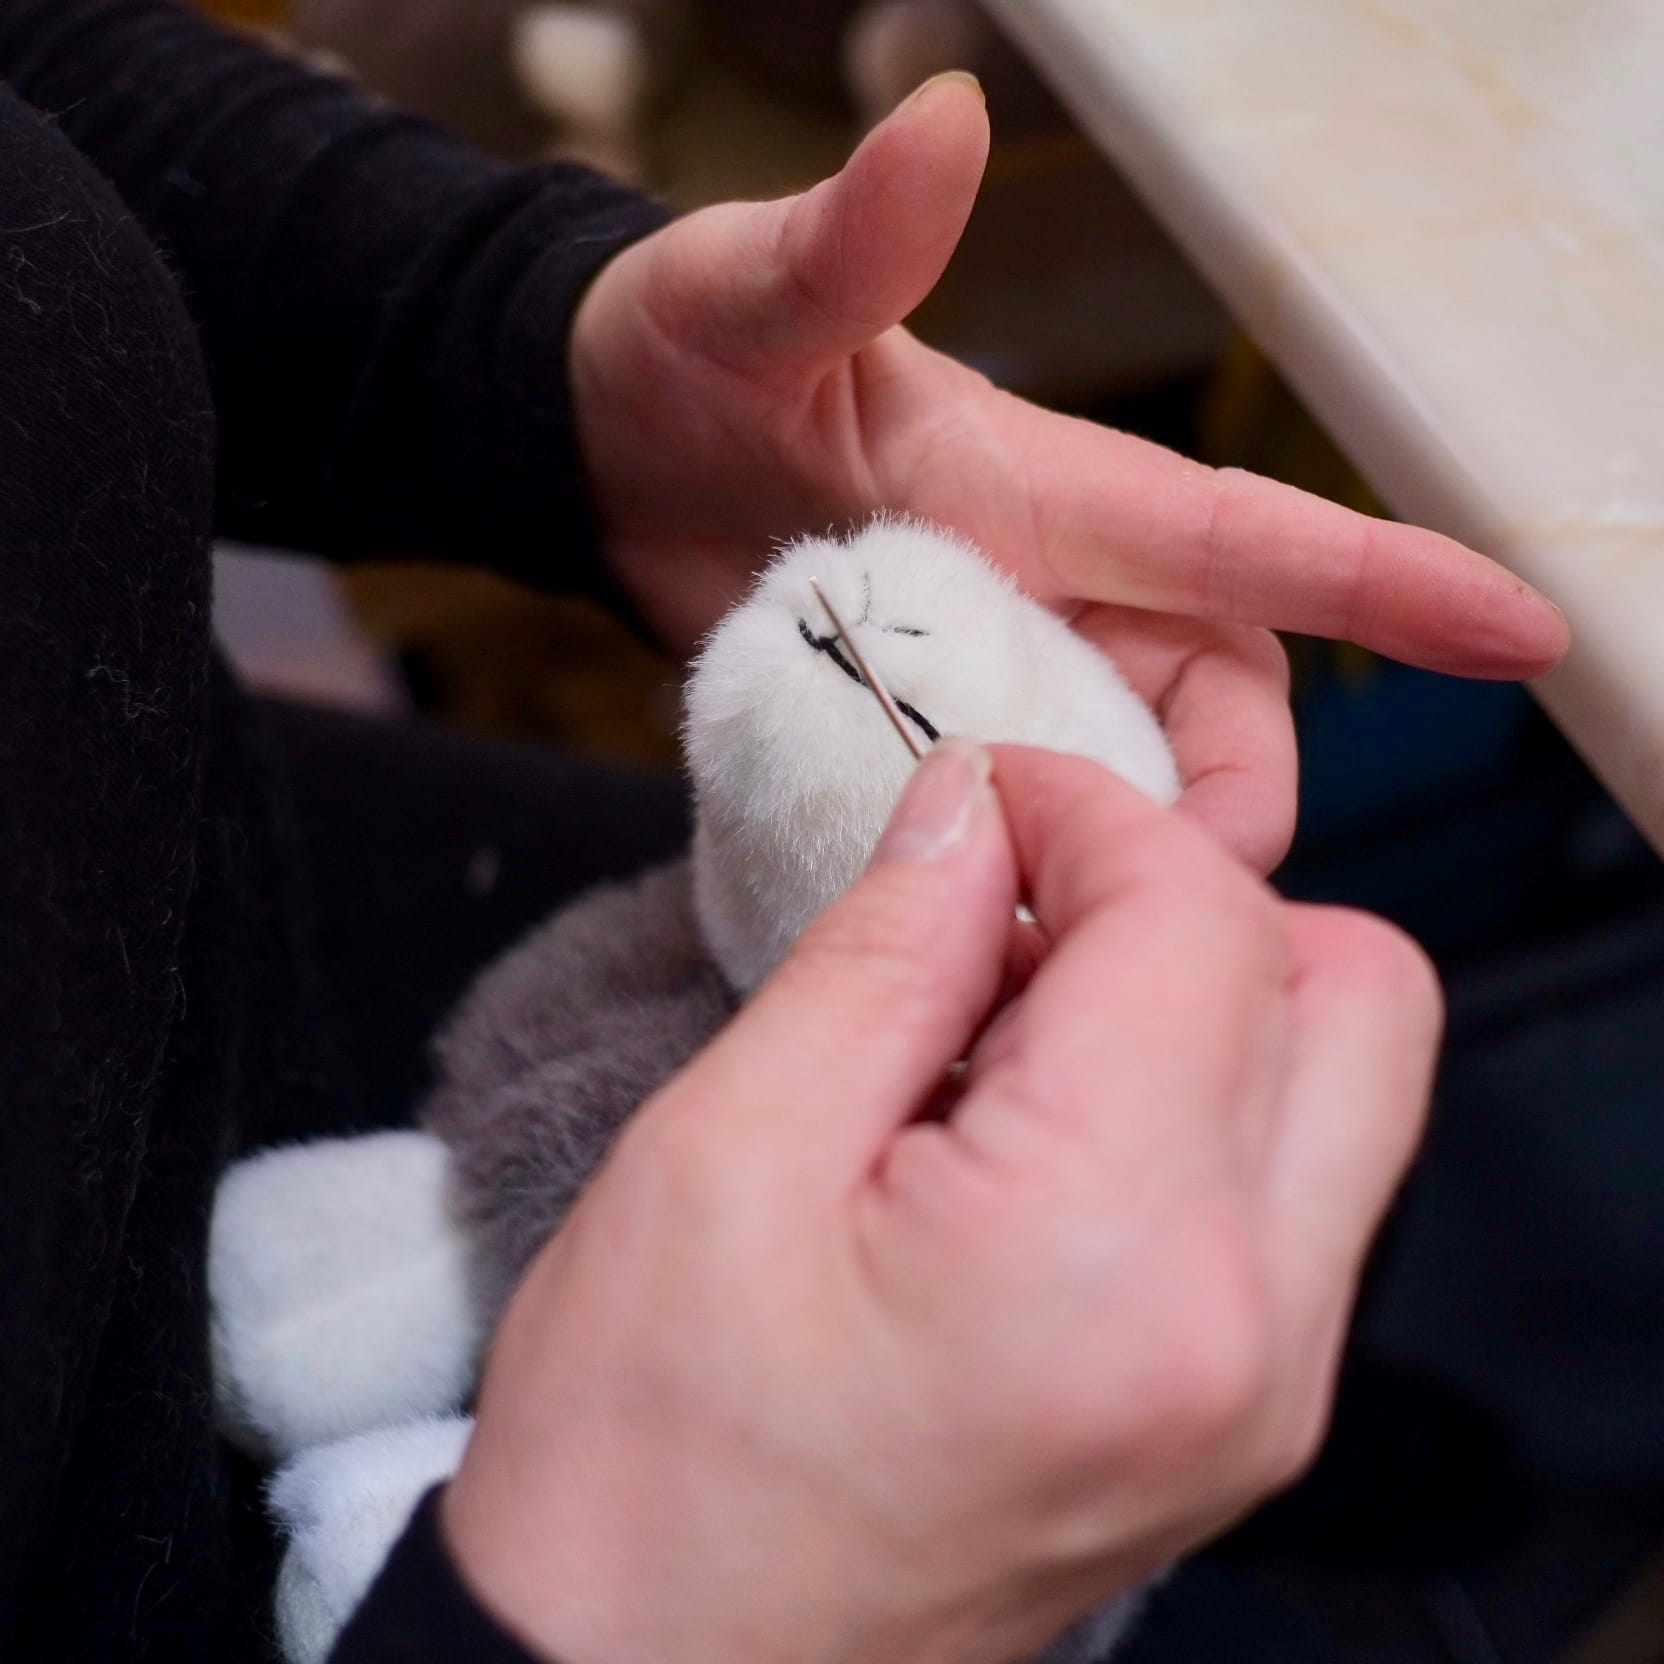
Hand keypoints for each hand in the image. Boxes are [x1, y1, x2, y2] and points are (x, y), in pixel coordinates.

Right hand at [442, 742, 1441, 1663]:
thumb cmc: (651, 1458)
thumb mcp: (728, 1152)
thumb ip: (885, 953)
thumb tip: (974, 815)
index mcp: (1108, 1256)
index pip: (1203, 924)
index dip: (1089, 812)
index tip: (984, 797)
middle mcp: (1244, 1335)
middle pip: (1350, 989)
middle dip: (1187, 892)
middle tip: (1021, 897)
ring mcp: (1262, 1389)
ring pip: (1343, 1081)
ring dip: (1197, 987)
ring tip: (1008, 1010)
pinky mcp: (1239, 1411)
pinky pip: (1288, 1182)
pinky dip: (1188, 1092)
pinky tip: (1030, 1108)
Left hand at [569, 74, 1566, 873]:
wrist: (604, 455)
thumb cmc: (689, 350)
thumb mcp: (753, 295)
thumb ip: (850, 240)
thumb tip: (940, 122)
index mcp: (1047, 491)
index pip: (1241, 540)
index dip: (1384, 583)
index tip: (1520, 632)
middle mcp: (1053, 590)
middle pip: (1215, 707)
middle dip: (1224, 802)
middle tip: (1167, 910)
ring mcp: (999, 674)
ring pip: (1132, 780)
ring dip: (1127, 859)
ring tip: (1059, 940)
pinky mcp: (936, 739)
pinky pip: (1024, 825)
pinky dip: (1028, 879)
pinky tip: (985, 940)